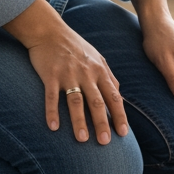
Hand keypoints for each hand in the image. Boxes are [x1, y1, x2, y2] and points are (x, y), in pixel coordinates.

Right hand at [5, 0, 127, 143]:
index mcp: (99, 71)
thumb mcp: (96, 57)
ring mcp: (68, 74)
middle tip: (105, 142)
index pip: (113, 96)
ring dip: (79, 121)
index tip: (123, 133)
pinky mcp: (50, 75)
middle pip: (97, 102)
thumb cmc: (75, 46)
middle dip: (102, 123)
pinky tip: (53, 127)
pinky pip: (51, 96)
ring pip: (76, 101)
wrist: (50, 31)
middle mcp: (86, 73)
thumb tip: (119, 93)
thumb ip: (108, 76)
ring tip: (82, 139)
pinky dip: (52, 112)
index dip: (119, 115)